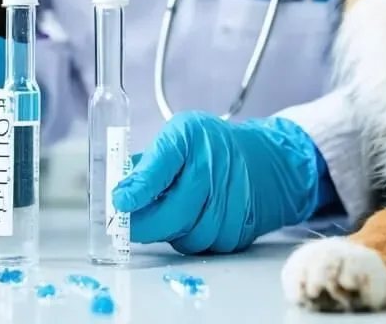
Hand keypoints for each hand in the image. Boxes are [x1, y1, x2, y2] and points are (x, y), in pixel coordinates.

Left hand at [110, 111, 322, 254]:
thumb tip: (118, 190)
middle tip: (127, 224)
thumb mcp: (178, 137)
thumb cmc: (213, 146)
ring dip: (169, 233)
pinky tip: (194, 219)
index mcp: (191, 138)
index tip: (119, 202)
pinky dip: (191, 238)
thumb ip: (147, 163)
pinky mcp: (240, 228)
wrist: (267, 160)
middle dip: (141, 225)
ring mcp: (231, 201)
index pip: (158, 169)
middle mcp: (214, 169)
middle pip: (169, 215)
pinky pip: (204, 247)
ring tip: (170, 212)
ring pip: (185, 237)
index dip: (135, 190)